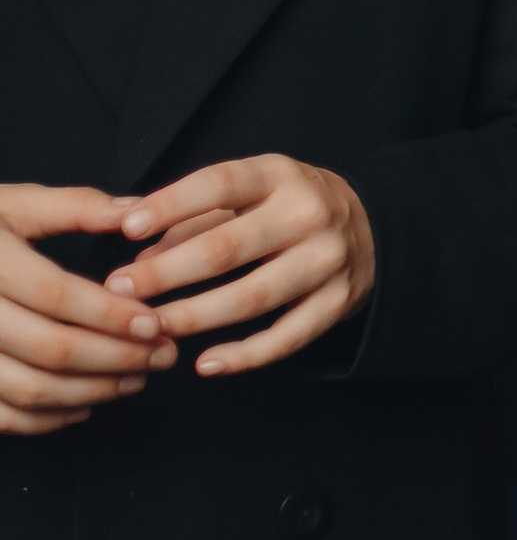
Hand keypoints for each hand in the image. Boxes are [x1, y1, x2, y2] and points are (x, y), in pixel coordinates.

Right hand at [0, 183, 177, 434]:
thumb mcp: (13, 204)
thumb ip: (75, 207)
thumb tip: (137, 211)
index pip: (56, 295)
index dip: (110, 313)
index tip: (156, 323)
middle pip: (51, 348)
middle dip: (117, 357)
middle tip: (163, 355)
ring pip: (31, 389)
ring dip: (92, 391)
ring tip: (135, 379)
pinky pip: (4, 416)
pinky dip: (48, 419)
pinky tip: (84, 405)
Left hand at [107, 156, 376, 375]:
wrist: (373, 227)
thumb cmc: (288, 207)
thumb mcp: (249, 193)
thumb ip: (193, 221)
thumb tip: (139, 260)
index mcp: (280, 176)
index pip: (220, 184)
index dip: (171, 206)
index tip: (127, 229)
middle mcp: (308, 214)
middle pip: (227, 249)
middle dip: (167, 273)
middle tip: (120, 290)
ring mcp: (327, 261)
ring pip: (252, 297)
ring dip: (195, 316)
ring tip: (152, 328)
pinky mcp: (339, 303)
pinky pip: (287, 337)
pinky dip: (244, 355)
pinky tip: (206, 364)